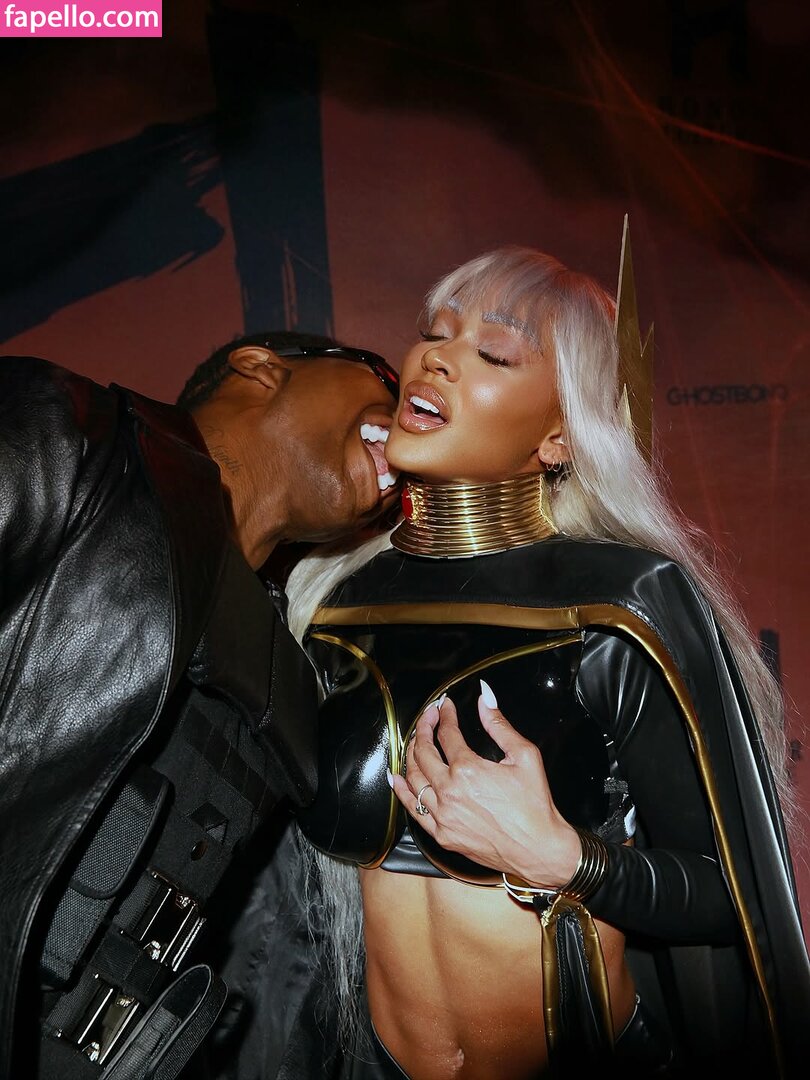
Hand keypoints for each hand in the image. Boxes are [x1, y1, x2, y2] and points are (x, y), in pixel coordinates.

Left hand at [390, 681, 581, 886]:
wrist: (538, 849)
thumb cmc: (535, 805)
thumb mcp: (525, 756)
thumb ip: (499, 725)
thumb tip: (485, 698)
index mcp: (468, 769)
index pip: (447, 734)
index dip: (445, 716)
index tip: (445, 706)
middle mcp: (449, 791)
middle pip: (423, 752)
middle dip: (423, 728)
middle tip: (429, 718)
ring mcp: (443, 815)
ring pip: (413, 778)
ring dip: (411, 754)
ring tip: (416, 741)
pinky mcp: (442, 834)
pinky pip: (413, 809)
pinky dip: (402, 791)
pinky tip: (398, 778)